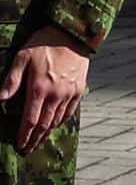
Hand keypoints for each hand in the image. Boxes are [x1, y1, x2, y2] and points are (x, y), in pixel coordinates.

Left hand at [0, 28, 90, 152]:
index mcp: (39, 89)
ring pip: (57, 120)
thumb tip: (1, 99)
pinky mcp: (79, 89)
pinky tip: (55, 125)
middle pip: (44, 125)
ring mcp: (69, 93)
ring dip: (47, 133)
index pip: (30, 120)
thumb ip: (11, 80)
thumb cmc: (44, 44)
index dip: (24, 135)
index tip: (20, 144)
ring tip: (39, 140)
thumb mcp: (22, 58)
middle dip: (35, 139)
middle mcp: (56, 95)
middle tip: (28, 149)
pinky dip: (61, 121)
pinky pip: (70, 111)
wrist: (73, 34)